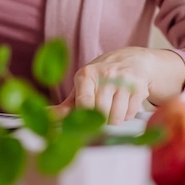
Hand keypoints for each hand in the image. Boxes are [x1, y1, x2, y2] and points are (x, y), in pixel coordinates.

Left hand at [57, 47, 184, 125]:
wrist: (133, 60)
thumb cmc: (102, 77)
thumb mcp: (83, 85)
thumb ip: (67, 105)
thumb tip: (46, 116)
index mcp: (86, 75)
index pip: (84, 102)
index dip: (85, 117)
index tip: (84, 123)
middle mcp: (105, 75)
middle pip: (101, 113)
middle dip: (100, 121)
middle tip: (100, 117)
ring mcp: (123, 80)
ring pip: (117, 117)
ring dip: (114, 120)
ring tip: (112, 109)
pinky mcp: (138, 87)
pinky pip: (130, 114)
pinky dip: (126, 115)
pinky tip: (124, 104)